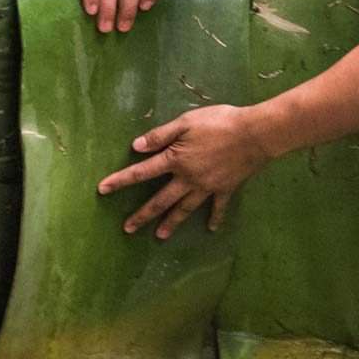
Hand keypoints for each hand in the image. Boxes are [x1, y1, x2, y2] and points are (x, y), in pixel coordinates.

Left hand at [97, 105, 272, 239]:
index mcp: (176, 160)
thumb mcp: (186, 122)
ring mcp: (207, 187)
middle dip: (143, 214)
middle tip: (128, 229)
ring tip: (159, 236)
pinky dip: (214, 218)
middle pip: (161, 200)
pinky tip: (210, 229)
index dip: (121, 180)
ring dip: (171, 222)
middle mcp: (188, 179)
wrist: (256, 134)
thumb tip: (136, 147)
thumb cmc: (219, 122)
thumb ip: (161, 135)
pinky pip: (218, 207)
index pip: (142, 172)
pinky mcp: (226, 188)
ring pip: (185, 208)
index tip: (103, 190)